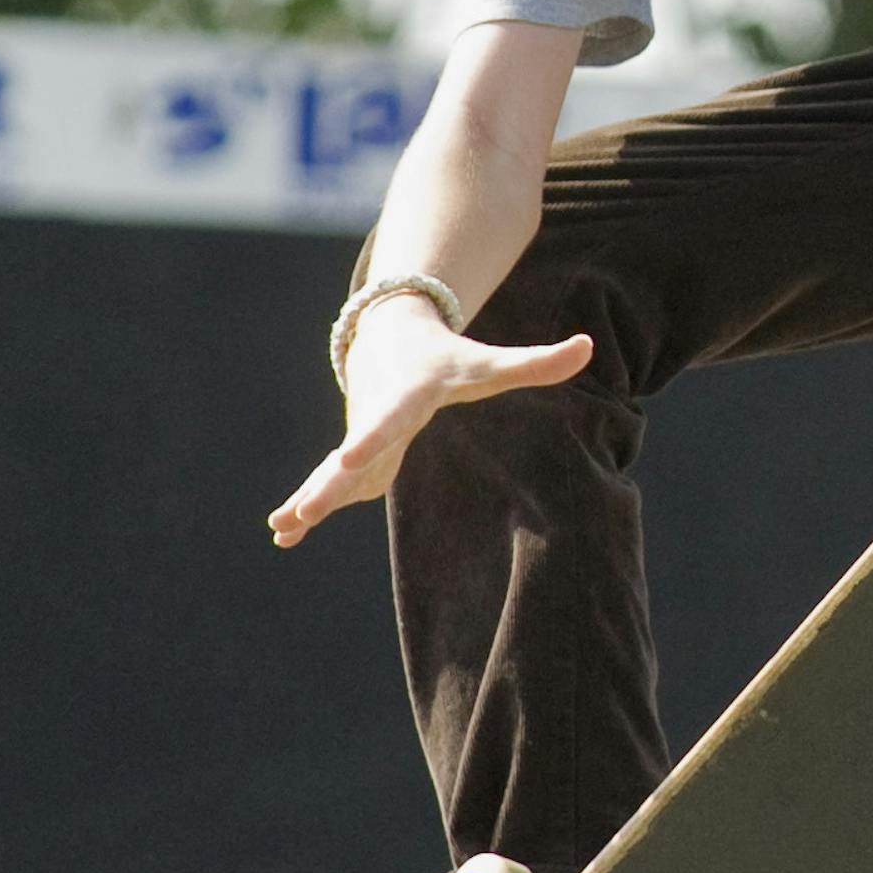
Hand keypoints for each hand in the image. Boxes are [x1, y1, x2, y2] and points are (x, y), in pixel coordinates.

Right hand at [269, 295, 593, 546]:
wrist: (393, 339)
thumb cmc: (449, 358)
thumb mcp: (491, 362)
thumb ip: (539, 361)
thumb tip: (590, 347)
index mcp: (406, 399)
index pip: (389, 420)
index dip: (370, 438)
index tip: (347, 456)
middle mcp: (375, 420)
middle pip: (352, 457)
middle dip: (328, 484)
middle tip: (304, 510)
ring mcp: (359, 438)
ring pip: (330, 474)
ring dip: (308, 500)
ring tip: (282, 528)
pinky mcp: (353, 456)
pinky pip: (325, 483)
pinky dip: (306, 505)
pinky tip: (283, 534)